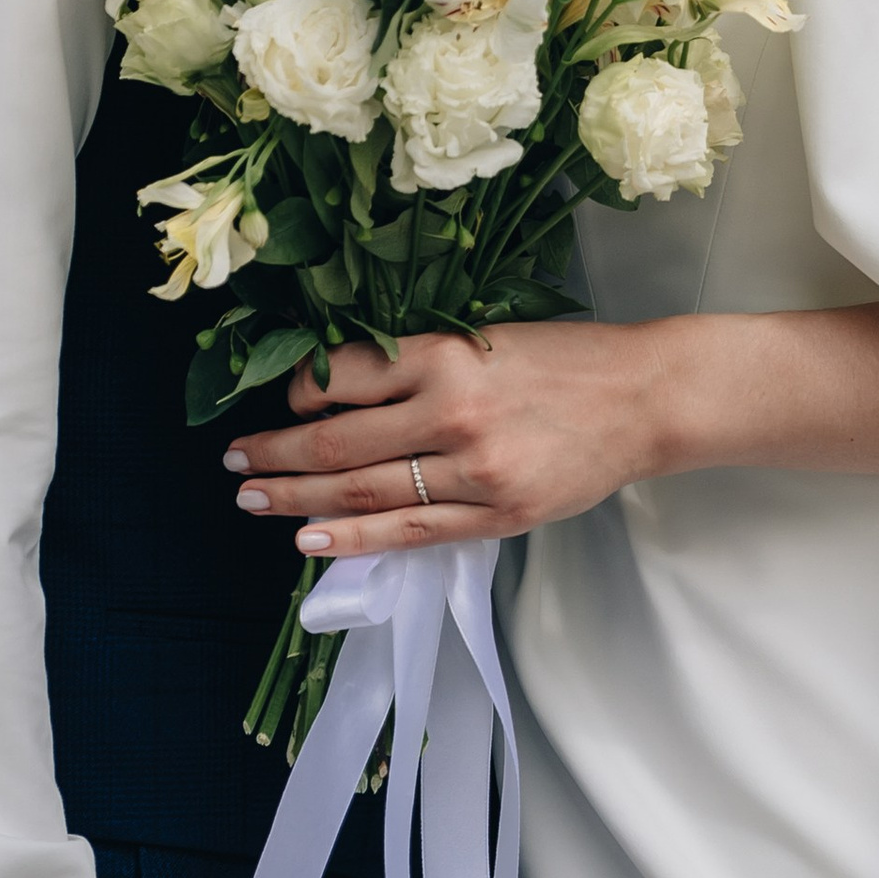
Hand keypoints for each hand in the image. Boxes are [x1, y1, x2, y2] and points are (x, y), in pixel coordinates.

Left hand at [226, 322, 684, 557]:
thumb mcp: (487, 337)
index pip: (344, 373)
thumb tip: (340, 386)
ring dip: (298, 497)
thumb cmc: (565, 360)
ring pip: (363, 490)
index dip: (296, 390)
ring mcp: (473, 471)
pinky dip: (353, 539)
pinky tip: (310, 540)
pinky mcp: (496, 516)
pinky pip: (409, 532)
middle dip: (276, 452)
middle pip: (338, 440)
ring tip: (253, 498)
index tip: (277, 399)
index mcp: (448, 354)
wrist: (644, 399)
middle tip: (234, 462)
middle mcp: (452, 411)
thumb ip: (421, 361)